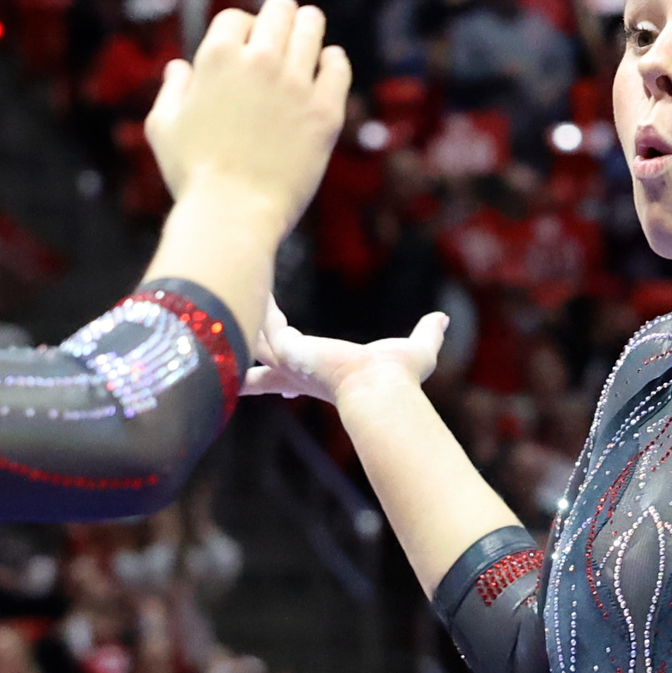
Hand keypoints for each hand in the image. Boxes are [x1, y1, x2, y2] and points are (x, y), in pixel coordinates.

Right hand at [144, 0, 351, 229]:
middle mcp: (260, 60)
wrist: (232, 215)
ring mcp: (296, 84)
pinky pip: (338, 65)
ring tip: (306, 35)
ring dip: (307, 28)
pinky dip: (332, 60)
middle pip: (279, 10)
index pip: (236, 17)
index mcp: (218, 57)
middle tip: (280, 29)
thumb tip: (179, 67)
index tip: (245, 44)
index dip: (240, 28)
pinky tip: (327, 64)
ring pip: (311, 28)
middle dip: (277, 17)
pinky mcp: (325, 111)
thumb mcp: (163, 128)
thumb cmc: (191, 175)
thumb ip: (172, 91)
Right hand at [244, 297, 447, 406]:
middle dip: (246, 358)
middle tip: (229, 342)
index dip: (283, 377)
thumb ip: (427, 334)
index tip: (283, 375)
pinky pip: (263, 323)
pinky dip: (259, 305)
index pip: (292, 378)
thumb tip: (443, 319)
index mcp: (321, 379)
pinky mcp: (287, 350)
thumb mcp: (417, 351)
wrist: (382, 389)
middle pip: (261, 368)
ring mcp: (290, 363)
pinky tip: (251, 283)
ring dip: (250, 317)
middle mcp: (300, 374)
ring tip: (235, 294)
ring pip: (257, 339)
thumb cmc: (398, 379)